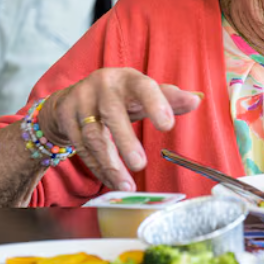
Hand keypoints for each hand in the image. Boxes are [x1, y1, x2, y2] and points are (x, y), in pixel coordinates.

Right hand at [38, 69, 203, 190]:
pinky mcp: (67, 120)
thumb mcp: (142, 93)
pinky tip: (112, 181)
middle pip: (113, 114)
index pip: (144, 86)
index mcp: (127, 78)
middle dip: (126, 141)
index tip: (168, 126)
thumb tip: (196, 100)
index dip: (157, 104)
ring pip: (93, 137)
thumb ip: (169, 97)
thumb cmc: (118, 96)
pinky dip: (98, 168)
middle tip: (141, 164)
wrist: (72, 97)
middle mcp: (102, 87)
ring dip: (110, 164)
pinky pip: (82, 149)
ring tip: (127, 185)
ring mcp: (81, 103)